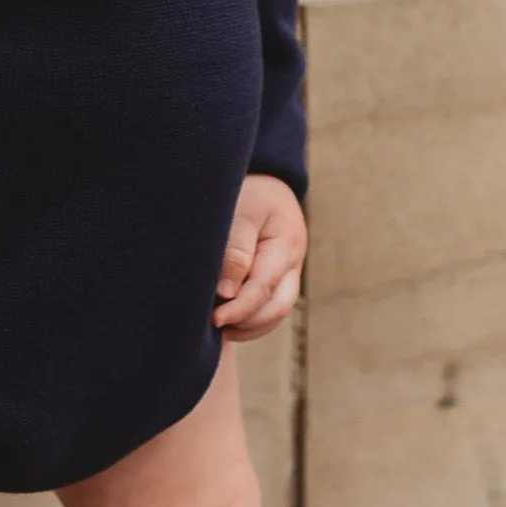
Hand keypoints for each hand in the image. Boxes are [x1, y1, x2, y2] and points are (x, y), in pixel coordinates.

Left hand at [212, 175, 306, 341]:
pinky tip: (227, 320)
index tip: (214, 318)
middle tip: (213, 324)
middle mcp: (292, 263)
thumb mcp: (241, 210)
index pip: (263, 288)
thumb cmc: (249, 191)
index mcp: (285, 245)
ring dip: (249, 325)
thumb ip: (235, 249)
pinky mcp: (278, 276)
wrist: (263, 179)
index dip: (239, 308)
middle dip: (246, 322)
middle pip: (276, 308)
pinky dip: (251, 319)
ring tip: (218, 327)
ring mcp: (288, 271)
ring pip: (275, 312)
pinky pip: (269, 307)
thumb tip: (227, 292)